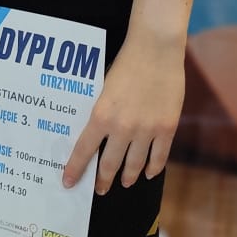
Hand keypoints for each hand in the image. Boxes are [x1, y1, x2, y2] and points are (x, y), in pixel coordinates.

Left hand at [64, 36, 185, 195]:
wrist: (155, 48)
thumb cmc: (126, 62)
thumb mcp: (103, 88)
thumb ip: (101, 113)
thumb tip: (95, 134)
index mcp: (101, 116)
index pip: (83, 151)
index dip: (76, 170)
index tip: (69, 183)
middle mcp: (122, 127)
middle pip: (110, 164)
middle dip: (103, 180)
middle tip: (100, 189)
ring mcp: (147, 129)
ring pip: (135, 164)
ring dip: (128, 176)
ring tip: (124, 182)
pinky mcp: (167, 127)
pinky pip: (159, 156)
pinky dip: (153, 168)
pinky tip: (149, 173)